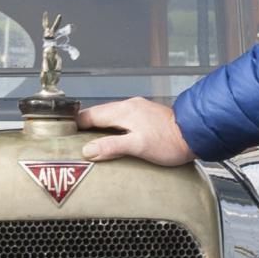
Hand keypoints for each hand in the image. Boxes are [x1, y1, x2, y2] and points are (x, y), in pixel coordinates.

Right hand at [74, 96, 193, 166]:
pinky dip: (110, 129)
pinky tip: (111, 140)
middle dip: (83, 127)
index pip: (90, 115)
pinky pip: (120, 121)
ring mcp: (137, 111)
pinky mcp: (144, 118)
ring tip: (88, 143)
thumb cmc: (170, 141)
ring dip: (98, 128)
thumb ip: (111, 147)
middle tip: (71, 141)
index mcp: (124, 111)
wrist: (195, 135)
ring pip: (109, 118)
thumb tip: (88, 150)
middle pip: (98, 115)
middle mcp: (129, 107)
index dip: (75, 125)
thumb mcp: (138, 146)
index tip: (63, 134)